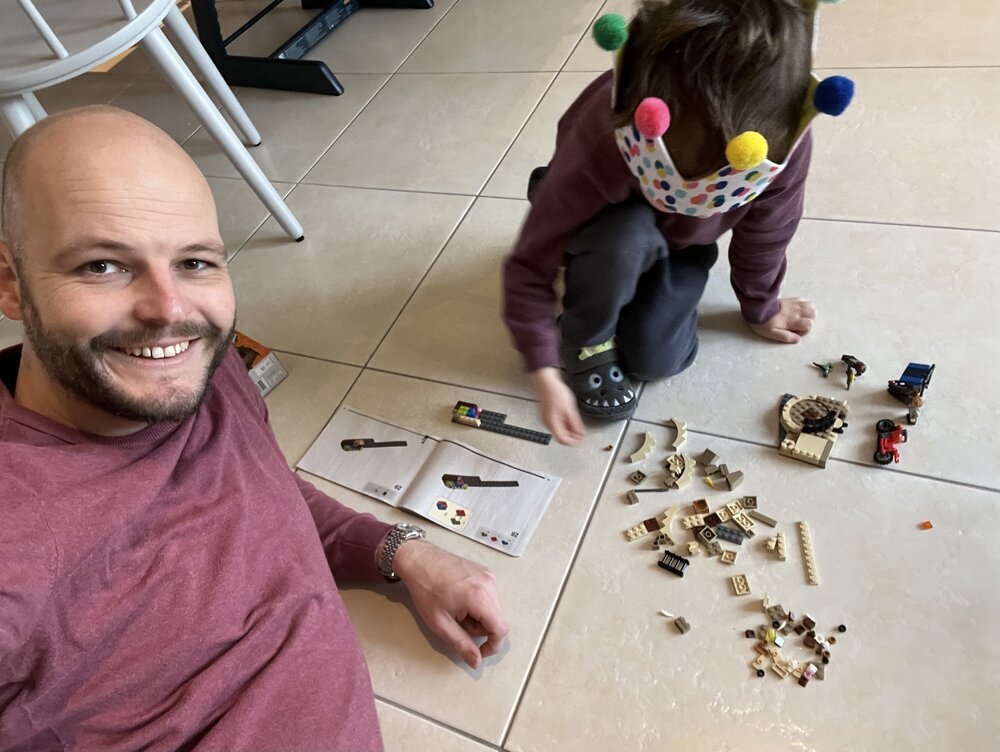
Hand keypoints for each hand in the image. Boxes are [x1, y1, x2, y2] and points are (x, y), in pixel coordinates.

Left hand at [393, 539, 508, 668]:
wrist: (419, 560)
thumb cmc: (425, 588)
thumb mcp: (440, 623)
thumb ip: (461, 644)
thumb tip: (476, 660)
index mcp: (480, 597)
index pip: (500, 629)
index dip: (492, 646)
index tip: (479, 651)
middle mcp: (489, 584)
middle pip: (495, 619)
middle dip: (477, 628)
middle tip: (455, 621)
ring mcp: (488, 576)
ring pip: (491, 609)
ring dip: (476, 615)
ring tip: (454, 607)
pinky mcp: (484, 572)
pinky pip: (487, 596)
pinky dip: (476, 603)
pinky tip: (458, 597)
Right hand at [531, 367, 585, 444]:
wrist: (545, 381)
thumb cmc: (554, 391)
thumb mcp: (569, 408)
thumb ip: (575, 423)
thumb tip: (580, 433)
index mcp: (552, 423)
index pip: (563, 440)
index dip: (574, 441)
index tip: (582, 438)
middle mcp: (547, 423)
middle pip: (561, 436)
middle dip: (573, 435)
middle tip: (582, 431)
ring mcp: (546, 419)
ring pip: (559, 430)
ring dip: (569, 429)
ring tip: (577, 423)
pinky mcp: (547, 414)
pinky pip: (556, 424)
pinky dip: (564, 424)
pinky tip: (569, 418)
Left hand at [747, 297, 815, 343]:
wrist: (756, 308)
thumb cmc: (763, 322)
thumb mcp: (772, 333)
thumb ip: (786, 337)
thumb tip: (797, 340)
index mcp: (793, 320)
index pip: (810, 323)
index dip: (805, 330)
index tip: (796, 331)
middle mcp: (796, 311)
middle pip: (814, 314)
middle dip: (810, 321)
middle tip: (799, 325)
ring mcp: (794, 304)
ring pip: (811, 306)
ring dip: (808, 313)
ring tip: (799, 318)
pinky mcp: (790, 299)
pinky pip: (803, 300)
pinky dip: (803, 306)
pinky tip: (795, 310)